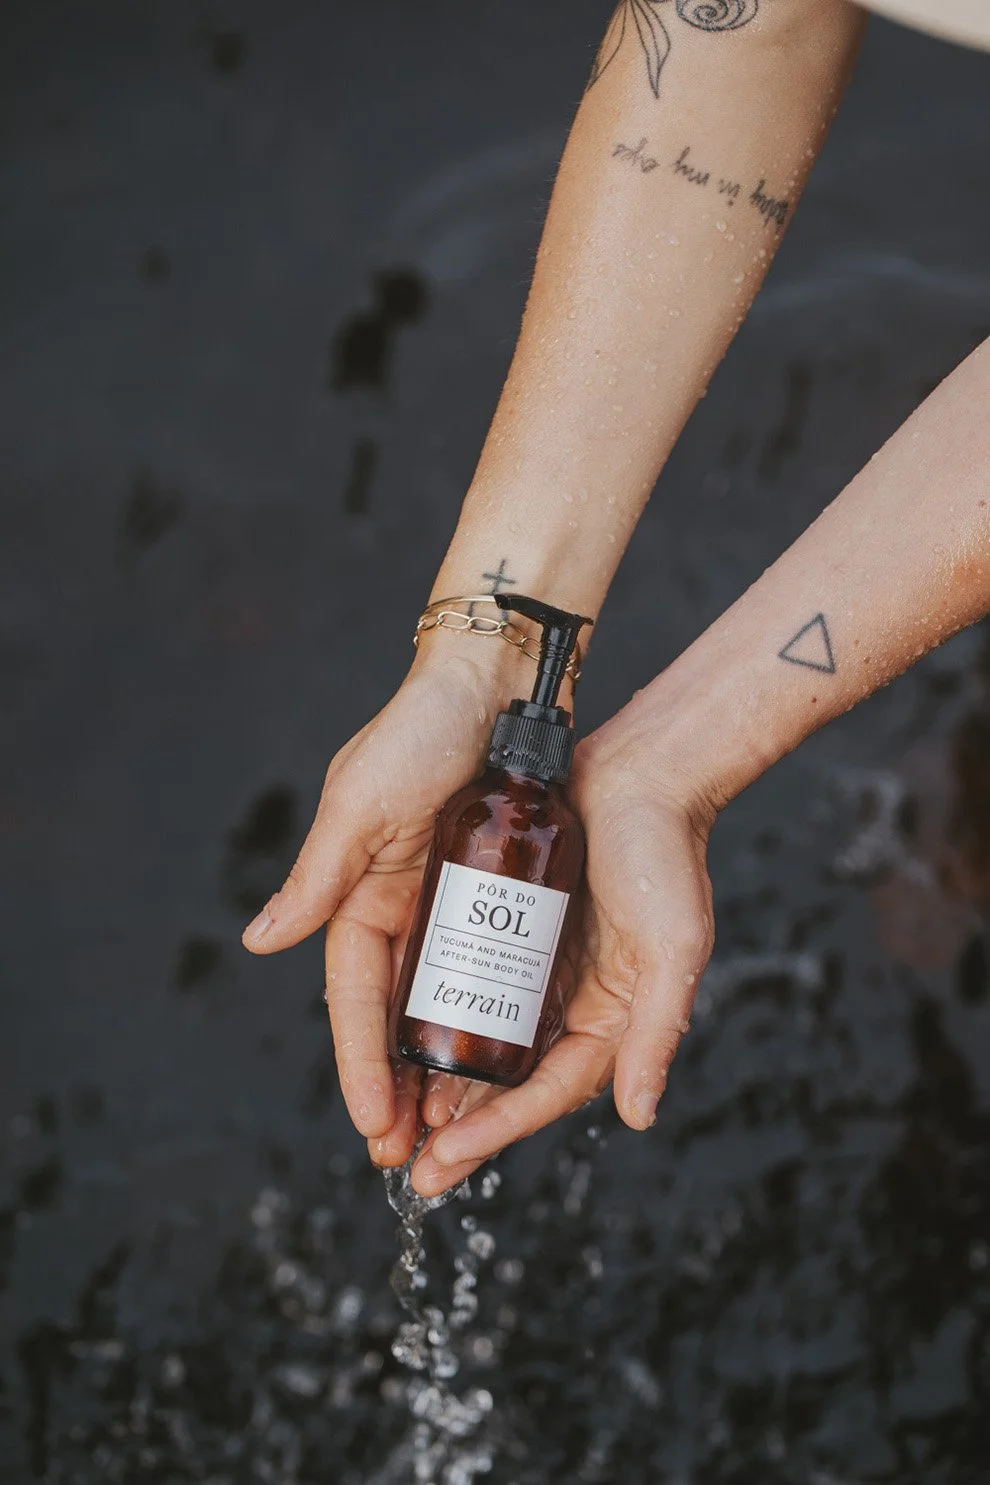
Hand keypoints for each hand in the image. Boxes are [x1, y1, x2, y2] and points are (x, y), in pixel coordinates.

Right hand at [242, 634, 537, 1159]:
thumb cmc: (421, 731)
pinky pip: (492, 967)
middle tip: (413, 1155)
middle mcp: (402, 904)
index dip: (359, 1063)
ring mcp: (452, 900)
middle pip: (399, 1014)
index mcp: (359, 892)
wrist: (496, 682)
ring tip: (458, 1131)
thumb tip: (260, 944)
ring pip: (445, 1002)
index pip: (354, 998)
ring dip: (445, 1065)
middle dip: (401, 1085)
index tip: (373, 1126)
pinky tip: (507, 1062)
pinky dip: (492, 1015)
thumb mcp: (362, 805)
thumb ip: (318, 878)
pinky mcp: (500, 888)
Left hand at [410, 718, 716, 1195]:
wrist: (639, 771)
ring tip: (394, 1120)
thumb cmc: (666, 854)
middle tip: (410, 1168)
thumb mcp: (671, 948)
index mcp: (611, 1019)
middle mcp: (570, 1003)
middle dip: (460, 1127)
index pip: (547, 1092)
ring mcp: (539, 968)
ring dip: (442, 1084)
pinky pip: (468, 982)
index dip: (498, 1129)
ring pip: (481, 1042)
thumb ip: (657, 1032)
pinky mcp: (510, 927)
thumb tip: (638, 1116)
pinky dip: (438, 1015)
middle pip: (509, 1082)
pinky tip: (400, 1037)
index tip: (446, 1155)